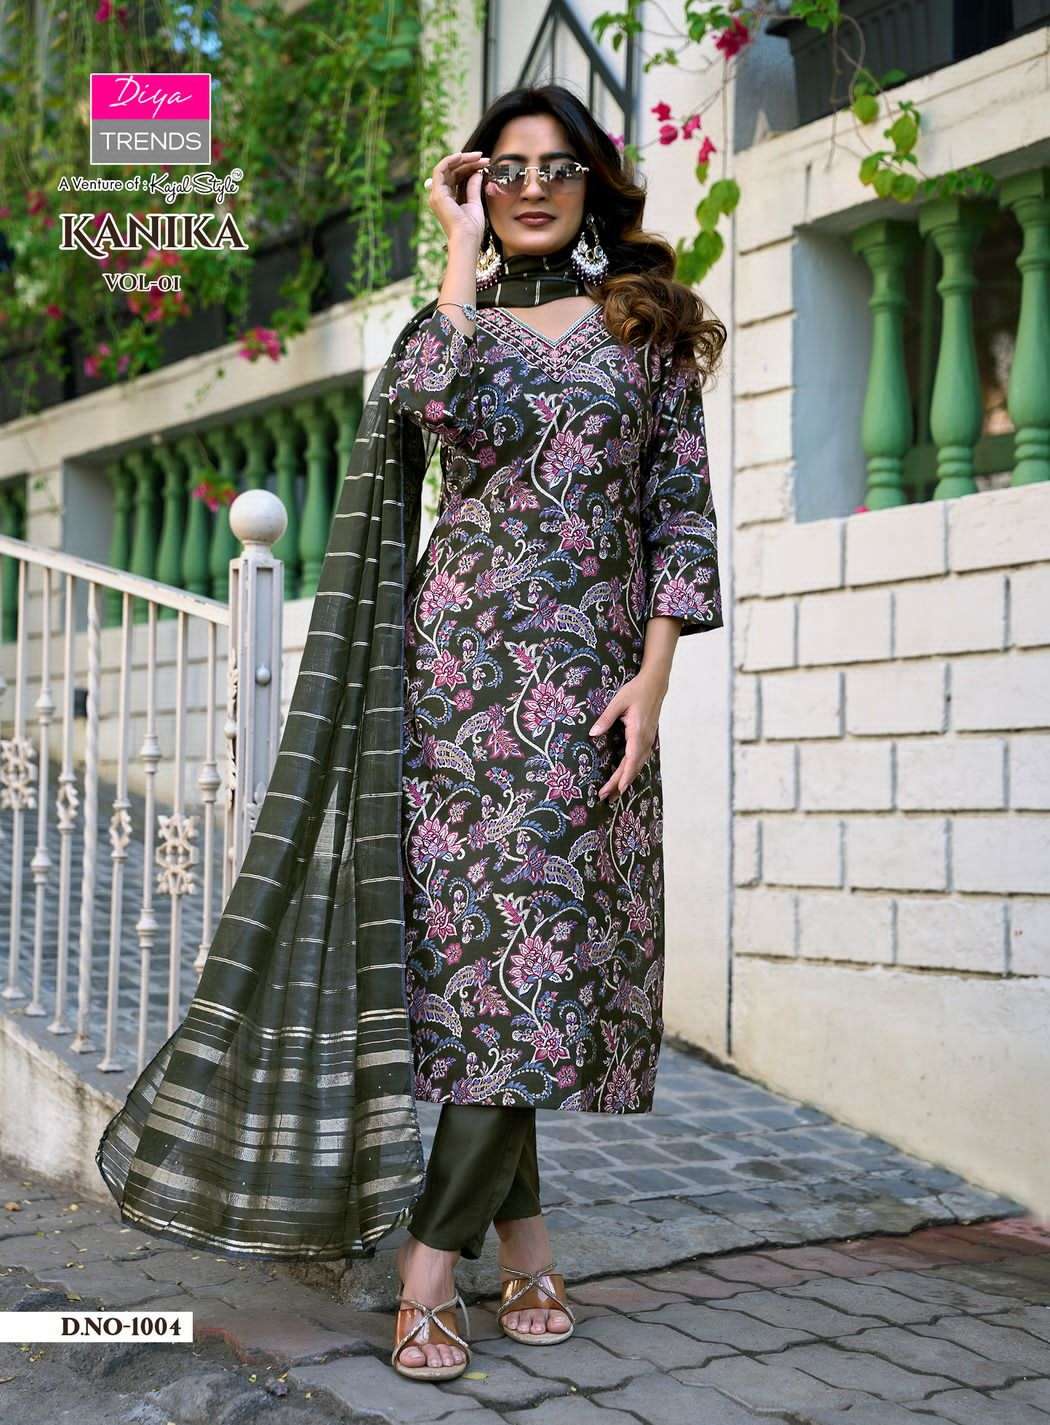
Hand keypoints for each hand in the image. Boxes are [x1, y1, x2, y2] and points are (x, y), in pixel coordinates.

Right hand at [427, 150, 491, 249]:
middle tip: (484, 158)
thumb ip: (474, 187)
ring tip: (479, 156)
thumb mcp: (475, 202)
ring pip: (447, 168)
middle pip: (453, 171)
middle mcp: (440, 196)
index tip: (484, 164)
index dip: (470, 167)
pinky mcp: (437, 193)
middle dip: (469, 162)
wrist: (467, 238)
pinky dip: (450, 160)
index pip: (457, 177)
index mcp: (448, 200)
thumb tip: (477, 172)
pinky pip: (439, 169)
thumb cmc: (472, 228)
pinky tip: (462, 156)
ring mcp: (437, 194)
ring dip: (463, 159)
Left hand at [589, 670, 666, 801]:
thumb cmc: (636, 691)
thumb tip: (593, 733)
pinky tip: (625, 777)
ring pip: (637, 765)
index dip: (625, 776)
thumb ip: (606, 718)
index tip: (618, 789)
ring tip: (613, 794)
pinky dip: (632, 770)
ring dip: (626, 779)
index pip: (631, 760)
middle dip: (620, 783)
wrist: (655, 684)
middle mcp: (645, 740)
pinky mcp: (648, 739)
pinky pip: (640, 759)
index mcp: (638, 732)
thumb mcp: (618, 701)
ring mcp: (648, 740)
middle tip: (605, 797)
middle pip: (633, 767)